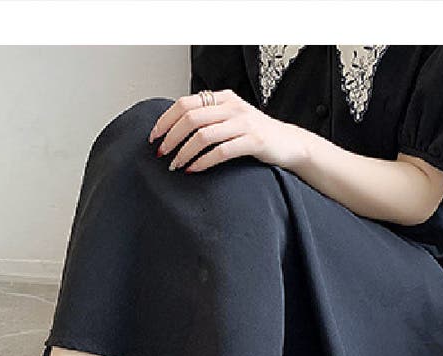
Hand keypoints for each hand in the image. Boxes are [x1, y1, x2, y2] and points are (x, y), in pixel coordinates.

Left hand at [148, 89, 307, 172]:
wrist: (289, 144)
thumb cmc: (256, 135)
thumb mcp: (231, 119)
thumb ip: (209, 118)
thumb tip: (175, 129)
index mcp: (223, 98)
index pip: (185, 103)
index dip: (165, 120)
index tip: (153, 137)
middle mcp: (232, 107)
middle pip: (190, 117)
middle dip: (171, 137)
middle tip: (161, 154)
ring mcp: (244, 123)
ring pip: (203, 135)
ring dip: (184, 152)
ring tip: (174, 165)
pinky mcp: (253, 141)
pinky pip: (220, 151)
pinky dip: (202, 162)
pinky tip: (193, 170)